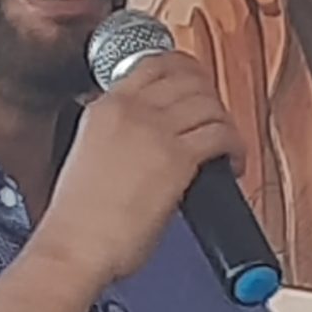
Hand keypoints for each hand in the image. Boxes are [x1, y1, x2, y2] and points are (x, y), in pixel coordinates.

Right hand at [36, 52, 239, 288]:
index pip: (153, 65)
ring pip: (208, 103)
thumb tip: (139, 140)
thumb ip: (112, 136)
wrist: (76, 245)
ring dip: (224, 122)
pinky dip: (235, 146)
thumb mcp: (86, 157)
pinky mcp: (177, 158)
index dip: (184, 70)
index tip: (196, 85)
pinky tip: (232, 163)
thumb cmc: (77, 219)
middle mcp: (131, 110)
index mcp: (105, 108)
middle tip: (216, 116)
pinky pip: (221, 133)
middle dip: (210, 95)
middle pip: (187, 78)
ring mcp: (155, 131)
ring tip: (226, 144)